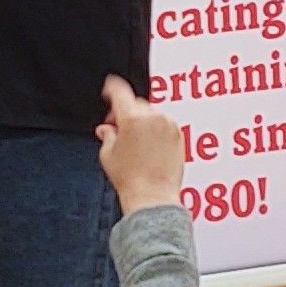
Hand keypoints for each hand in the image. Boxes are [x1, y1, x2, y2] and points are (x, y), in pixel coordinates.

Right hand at [95, 75, 183, 214]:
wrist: (153, 198)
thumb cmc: (132, 180)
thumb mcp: (108, 155)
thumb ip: (106, 135)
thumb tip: (106, 129)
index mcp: (132, 118)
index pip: (119, 90)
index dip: (110, 89)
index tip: (108, 92)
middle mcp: (153, 117)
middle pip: (135, 103)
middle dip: (125, 113)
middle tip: (117, 129)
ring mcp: (168, 125)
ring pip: (151, 113)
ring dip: (142, 121)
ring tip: (135, 143)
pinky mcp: (179, 135)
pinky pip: (164, 123)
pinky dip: (156, 129)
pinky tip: (149, 147)